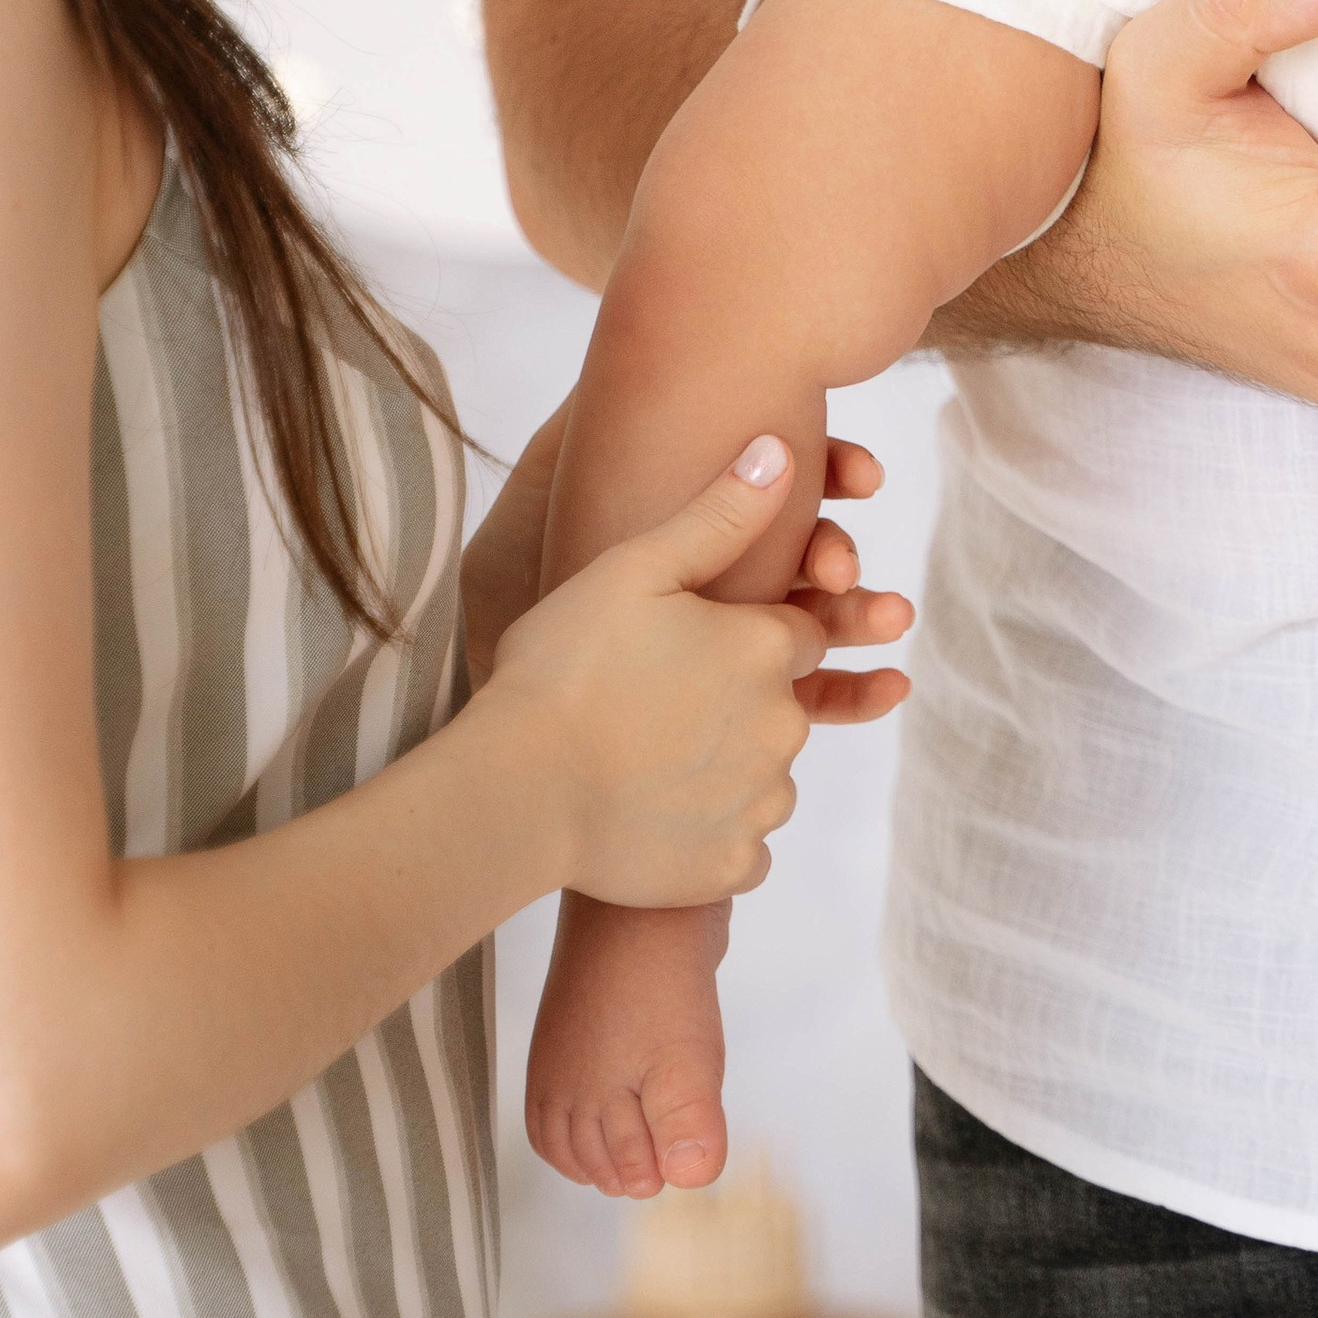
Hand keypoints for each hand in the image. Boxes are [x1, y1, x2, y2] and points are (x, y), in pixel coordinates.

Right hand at [483, 440, 901, 907]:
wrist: (516, 793)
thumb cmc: (564, 668)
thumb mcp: (634, 568)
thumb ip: (718, 513)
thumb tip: (781, 451)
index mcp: (767, 648)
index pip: (802, 628)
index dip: (752, 631)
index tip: (696, 643)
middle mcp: (781, 725)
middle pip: (782, 704)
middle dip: (736, 701)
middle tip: (655, 704)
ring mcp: (759, 802)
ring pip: (765, 777)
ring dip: (726, 768)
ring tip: (646, 759)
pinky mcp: (730, 865)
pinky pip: (739, 843)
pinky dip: (708, 831)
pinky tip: (653, 813)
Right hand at [526, 895, 731, 1199]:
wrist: (642, 897)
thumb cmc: (662, 984)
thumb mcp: (686, 1062)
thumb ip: (687, 1126)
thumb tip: (690, 1180)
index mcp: (581, 1101)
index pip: (614, 1171)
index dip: (654, 1173)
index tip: (680, 1162)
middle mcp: (565, 1085)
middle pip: (593, 1155)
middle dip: (632, 1164)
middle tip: (667, 1156)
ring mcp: (566, 1055)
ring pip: (577, 1128)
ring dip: (611, 1145)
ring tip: (647, 1150)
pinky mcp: (579, 1028)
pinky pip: (575, 1093)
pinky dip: (592, 1116)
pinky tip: (619, 1114)